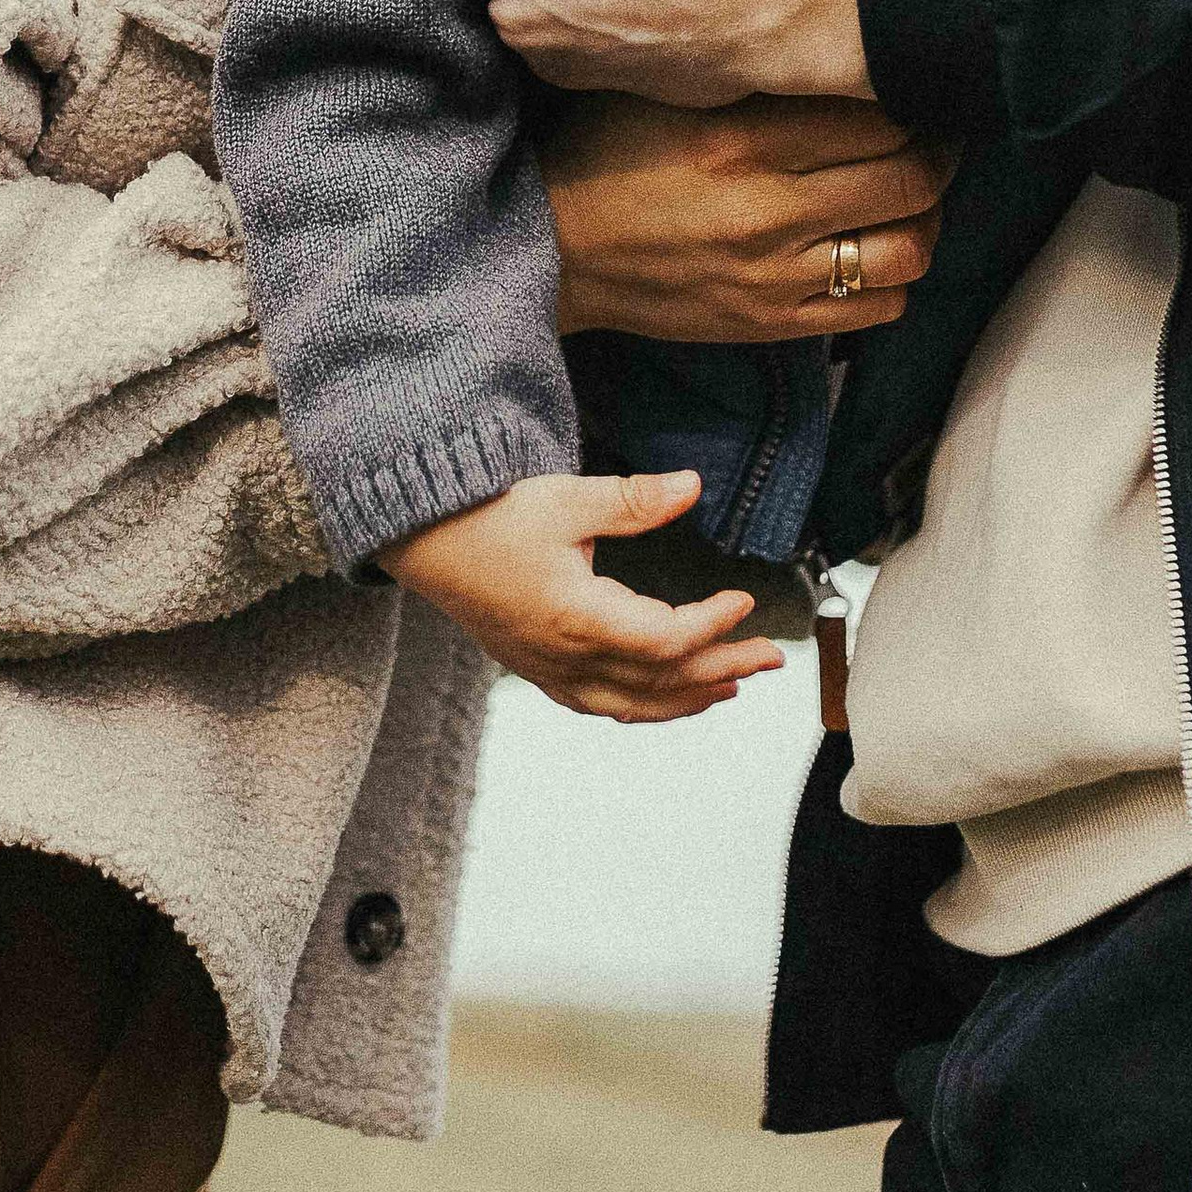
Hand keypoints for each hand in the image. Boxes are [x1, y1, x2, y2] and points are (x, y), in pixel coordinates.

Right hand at [379, 466, 782, 721]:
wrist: (422, 542)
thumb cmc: (486, 519)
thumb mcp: (565, 501)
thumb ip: (634, 500)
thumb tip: (692, 486)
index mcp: (577, 619)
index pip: (666, 642)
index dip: (713, 627)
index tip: (744, 601)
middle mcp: (565, 658)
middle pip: (660, 683)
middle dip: (721, 671)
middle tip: (769, 659)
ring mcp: (549, 671)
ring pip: (632, 705)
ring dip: (687, 699)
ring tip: (731, 687)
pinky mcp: (537, 670)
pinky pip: (599, 705)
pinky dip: (642, 706)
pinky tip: (661, 697)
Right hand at [541, 90, 954, 341]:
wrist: (547, 249)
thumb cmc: (605, 153)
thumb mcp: (670, 90)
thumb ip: (755, 74)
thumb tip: (842, 46)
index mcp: (742, 138)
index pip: (881, 114)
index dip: (915, 97)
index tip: (915, 85)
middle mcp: (768, 209)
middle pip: (912, 179)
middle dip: (940, 152)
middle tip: (934, 134)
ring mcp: (774, 275)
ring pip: (910, 249)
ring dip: (927, 218)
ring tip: (911, 195)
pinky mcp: (770, 324)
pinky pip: (878, 308)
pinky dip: (896, 278)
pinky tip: (875, 249)